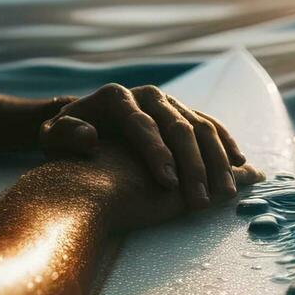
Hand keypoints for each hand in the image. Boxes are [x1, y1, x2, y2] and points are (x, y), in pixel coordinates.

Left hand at [37, 83, 262, 207]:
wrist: (83, 123)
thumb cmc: (66, 139)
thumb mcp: (53, 137)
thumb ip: (64, 135)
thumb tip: (91, 138)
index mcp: (116, 98)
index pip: (142, 125)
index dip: (157, 154)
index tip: (168, 185)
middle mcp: (147, 95)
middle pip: (177, 127)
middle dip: (193, 166)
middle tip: (202, 200)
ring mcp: (170, 102)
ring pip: (200, 126)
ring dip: (217, 161)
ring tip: (225, 193)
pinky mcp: (184, 112)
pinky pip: (212, 126)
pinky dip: (227, 145)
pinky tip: (240, 166)